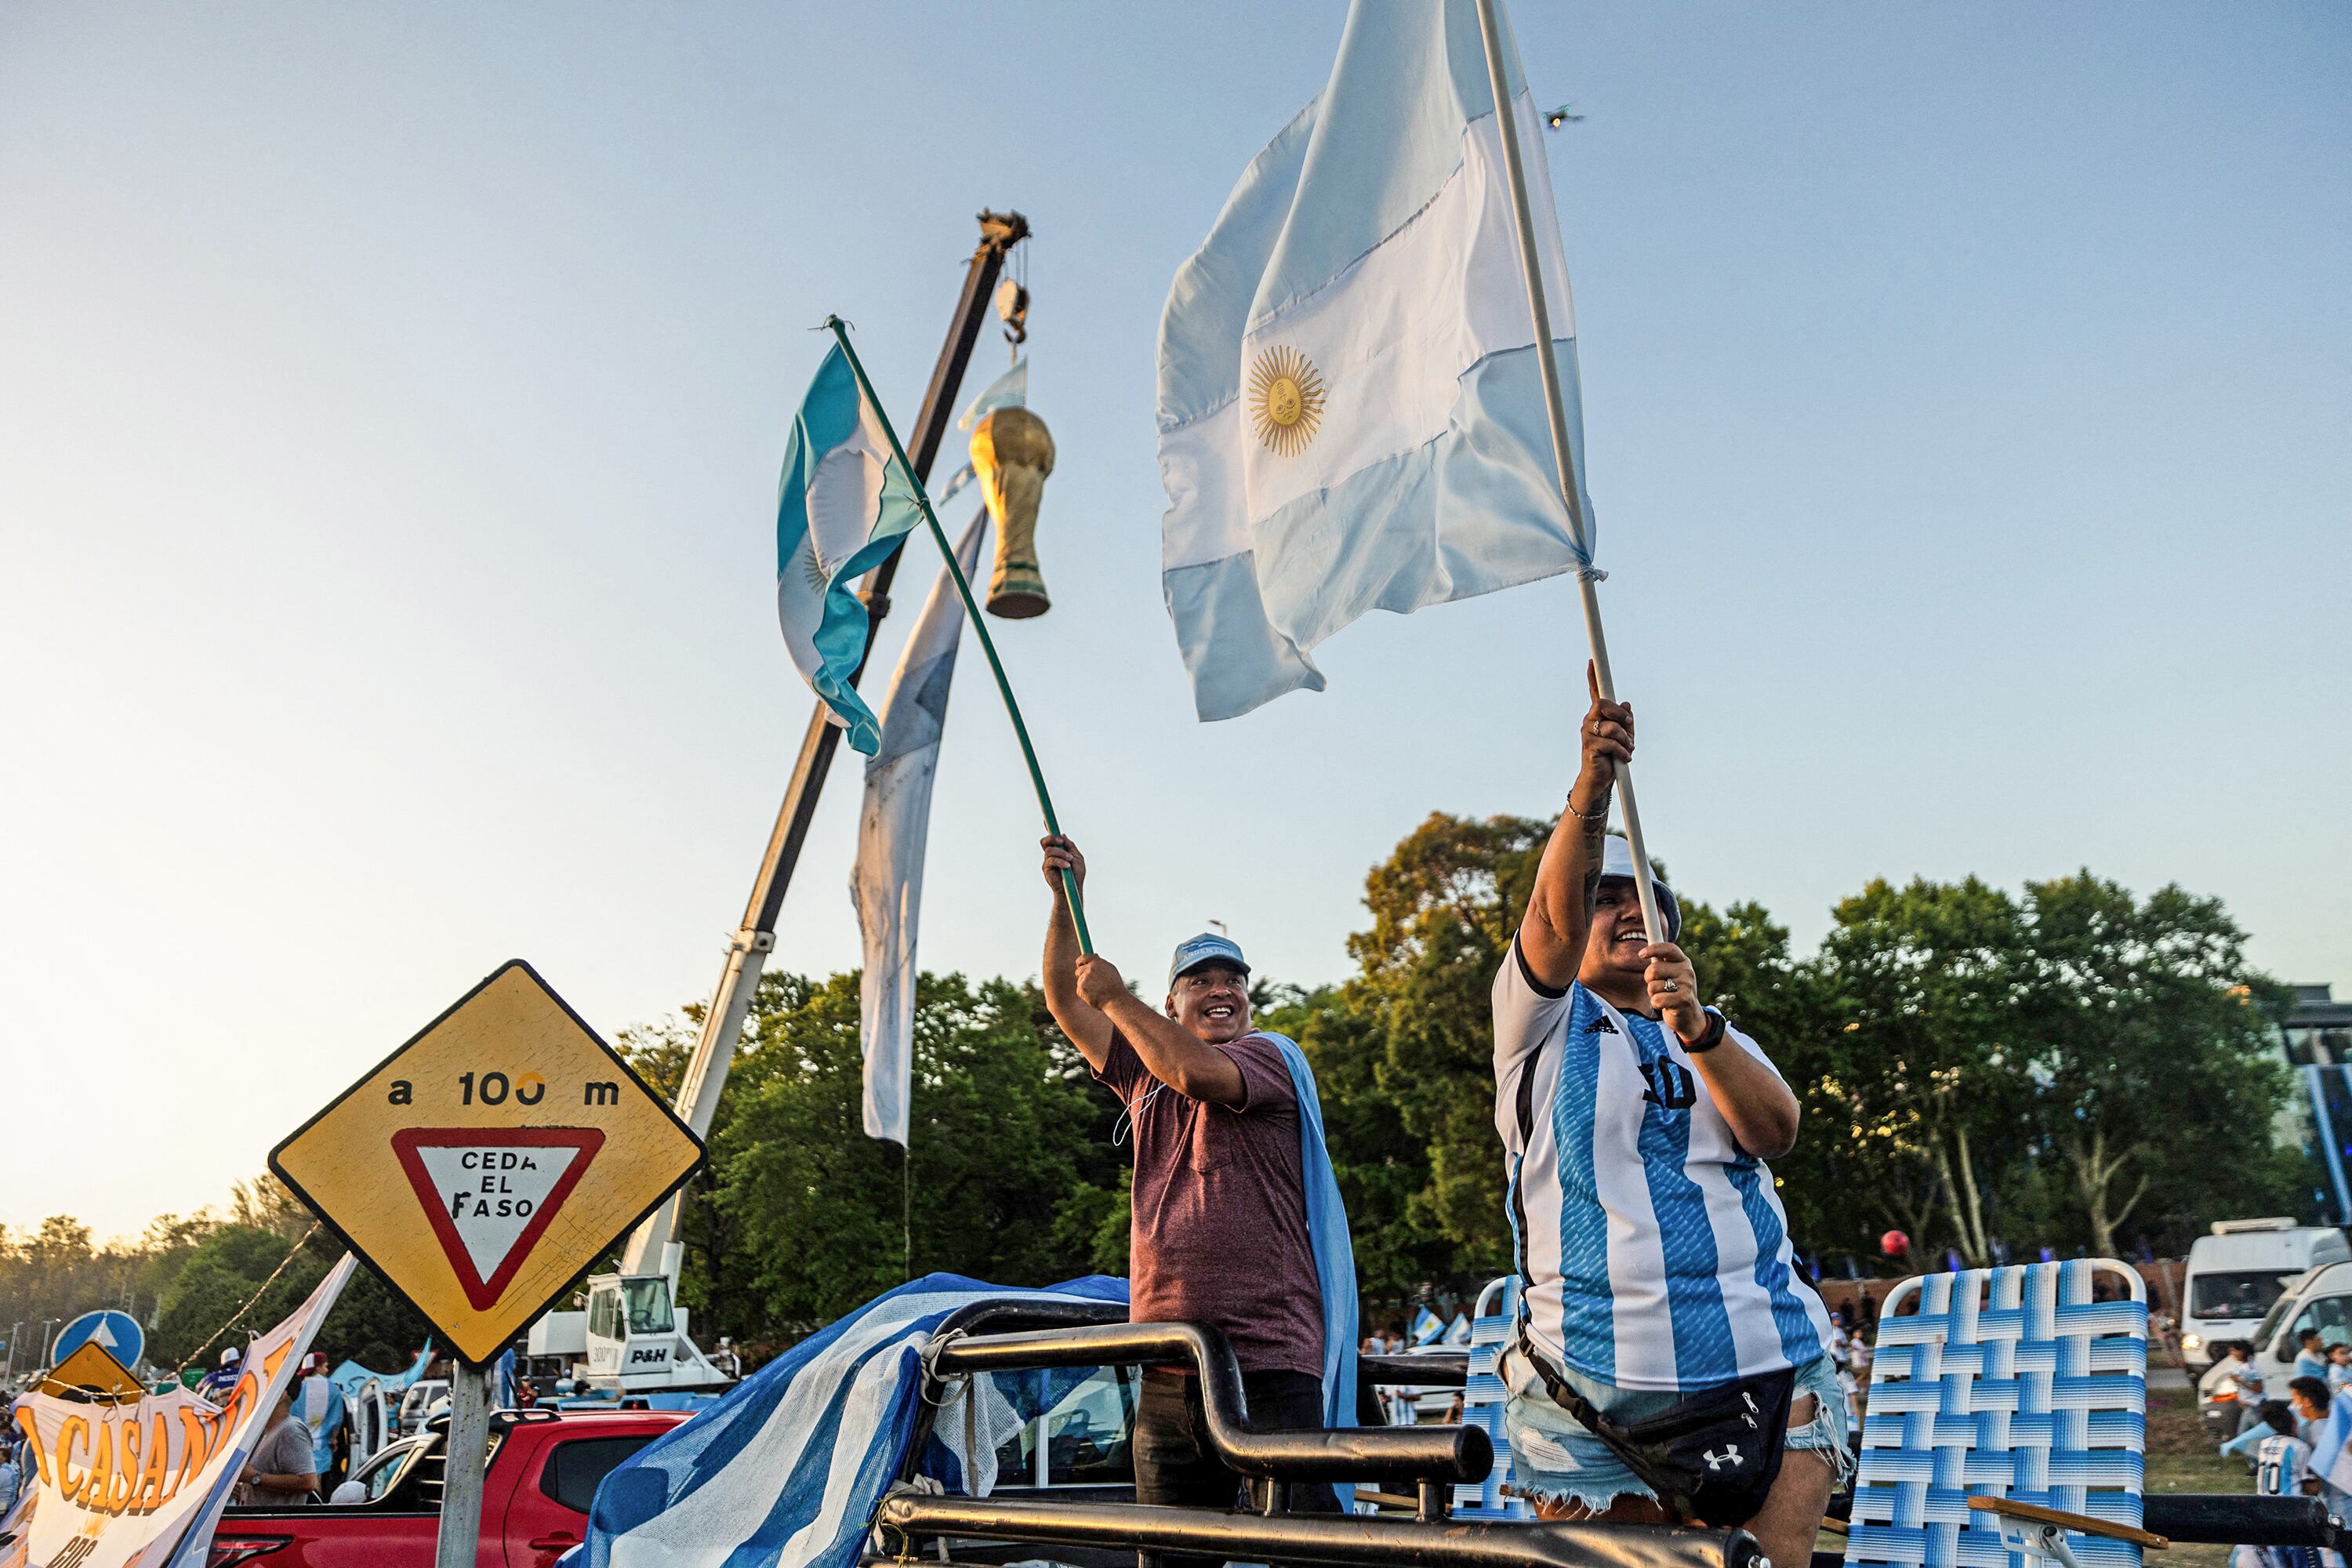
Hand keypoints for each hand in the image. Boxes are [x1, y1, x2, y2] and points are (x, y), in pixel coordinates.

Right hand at [1041, 835, 1087, 898]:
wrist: (1073, 889)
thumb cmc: (1076, 874)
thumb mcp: (1077, 857)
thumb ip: (1070, 846)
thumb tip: (1063, 835)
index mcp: (1059, 850)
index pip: (1052, 839)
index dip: (1049, 831)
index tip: (1050, 825)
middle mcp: (1052, 854)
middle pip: (1045, 841)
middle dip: (1052, 838)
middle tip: (1061, 842)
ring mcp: (1048, 861)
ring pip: (1049, 850)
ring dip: (1061, 853)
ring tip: (1069, 860)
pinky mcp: (1046, 869)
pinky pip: (1050, 860)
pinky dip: (1060, 861)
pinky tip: (1066, 866)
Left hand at [1074, 953, 1127, 1009]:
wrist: (1115, 999)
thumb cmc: (1115, 986)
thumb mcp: (1110, 970)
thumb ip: (1100, 963)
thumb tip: (1095, 955)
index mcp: (1097, 962)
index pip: (1083, 957)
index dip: (1080, 961)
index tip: (1079, 964)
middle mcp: (1089, 969)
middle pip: (1078, 970)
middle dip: (1082, 976)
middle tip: (1090, 983)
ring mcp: (1084, 979)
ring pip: (1080, 981)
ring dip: (1085, 986)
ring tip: (1098, 991)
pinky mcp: (1081, 988)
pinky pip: (1080, 990)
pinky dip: (1085, 994)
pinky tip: (1094, 996)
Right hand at [1572, 663, 1632, 813]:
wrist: (1600, 780)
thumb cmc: (1612, 756)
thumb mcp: (1625, 736)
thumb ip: (1626, 721)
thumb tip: (1627, 704)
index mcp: (1598, 716)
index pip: (1595, 693)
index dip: (1593, 677)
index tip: (1591, 661)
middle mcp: (1589, 721)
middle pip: (1603, 704)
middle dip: (1619, 714)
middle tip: (1628, 725)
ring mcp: (1587, 734)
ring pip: (1612, 727)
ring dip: (1625, 740)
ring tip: (1627, 750)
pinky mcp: (1589, 747)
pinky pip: (1612, 744)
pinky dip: (1623, 753)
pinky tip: (1622, 759)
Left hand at [1641, 942, 1706, 1043]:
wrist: (1690, 1016)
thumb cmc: (1675, 992)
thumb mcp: (1671, 974)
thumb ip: (1660, 963)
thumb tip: (1645, 949)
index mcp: (1683, 962)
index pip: (1669, 948)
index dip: (1653, 949)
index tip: (1641, 954)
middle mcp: (1687, 971)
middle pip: (1653, 969)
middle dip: (1648, 980)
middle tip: (1657, 986)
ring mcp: (1686, 985)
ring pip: (1653, 986)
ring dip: (1653, 994)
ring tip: (1664, 996)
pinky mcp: (1683, 1000)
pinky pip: (1657, 999)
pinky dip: (1656, 1004)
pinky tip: (1666, 1005)